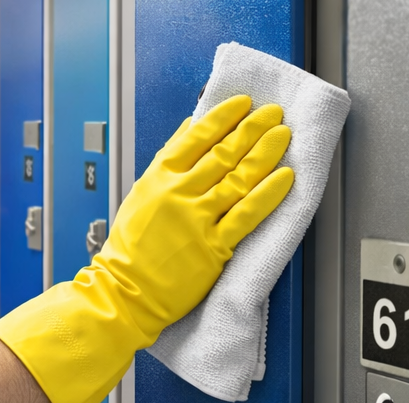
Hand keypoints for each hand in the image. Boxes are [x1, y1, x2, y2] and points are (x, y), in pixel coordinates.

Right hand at [96, 94, 293, 336]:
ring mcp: (197, 220)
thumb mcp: (140, 195)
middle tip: (272, 113)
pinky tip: (284, 177)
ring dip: (265, 153)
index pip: (195, 137)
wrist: (125, 291)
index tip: (243, 104)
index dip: (223, 117)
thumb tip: (188, 128)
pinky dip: (268, 193)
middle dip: (252, 129)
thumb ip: (166, 161)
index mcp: (158, 179)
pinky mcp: (213, 247)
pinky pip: (247, 214)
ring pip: (238, 178)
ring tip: (282, 135)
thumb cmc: (130, 250)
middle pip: (222, 153)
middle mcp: (178, 194)